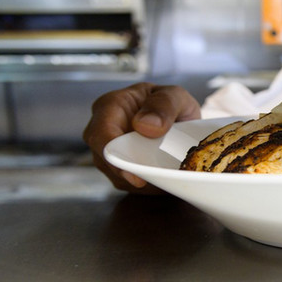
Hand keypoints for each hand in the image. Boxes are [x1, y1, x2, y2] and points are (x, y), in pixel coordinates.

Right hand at [83, 83, 200, 193]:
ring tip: (167, 171)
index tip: (135, 174)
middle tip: (157, 180)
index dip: (115, 156)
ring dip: (142, 180)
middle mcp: (102, 130)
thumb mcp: (175, 96)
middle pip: (105, 160)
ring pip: (116, 176)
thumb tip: (147, 125)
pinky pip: (127, 185)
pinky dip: (147, 185)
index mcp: (111, 106)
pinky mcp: (116, 170)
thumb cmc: (171, 104)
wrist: (180, 120)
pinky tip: (163, 177)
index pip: (101, 133)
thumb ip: (163, 105)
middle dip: (131, 173)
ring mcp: (107, 153)